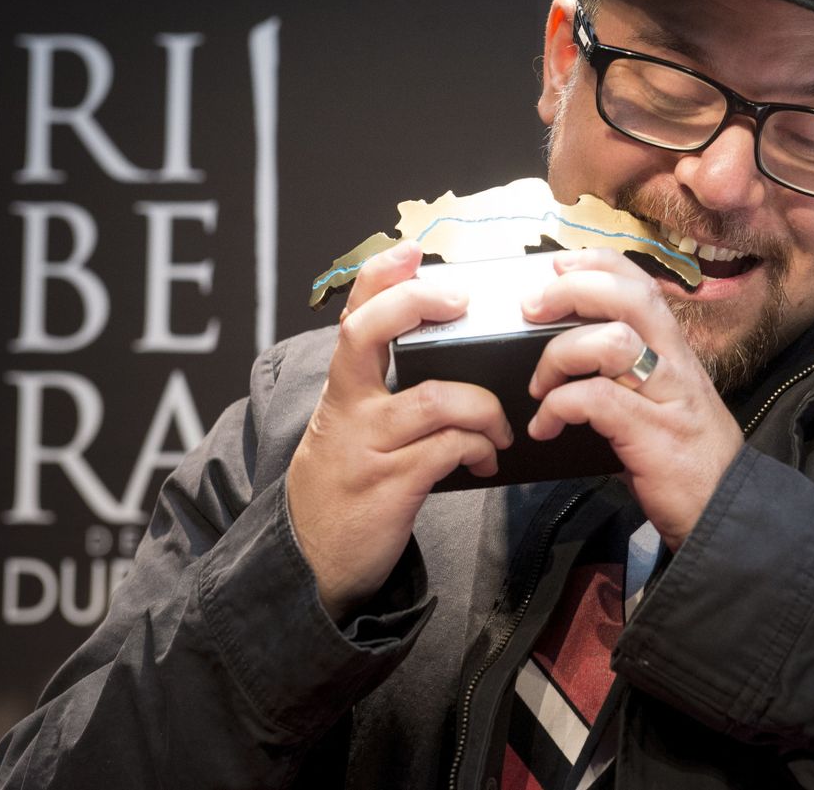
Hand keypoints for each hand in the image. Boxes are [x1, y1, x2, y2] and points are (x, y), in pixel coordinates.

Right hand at [287, 242, 512, 621]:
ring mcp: (366, 447)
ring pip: (436, 399)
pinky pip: (448, 450)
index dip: (379, 278)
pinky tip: (486, 460)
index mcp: (343, 389)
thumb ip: (386, 391)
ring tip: (501, 427)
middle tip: (462, 301)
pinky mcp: (388, 487)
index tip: (412, 251)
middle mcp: (348, 409)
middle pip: (369, 334)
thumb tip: (453, 356)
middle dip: (418, 304)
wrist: (311, 563)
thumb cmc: (346, 484)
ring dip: (484, 406)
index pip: (353, 316)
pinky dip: (479, 448)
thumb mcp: (353, 429)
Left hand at [523, 248, 743, 550]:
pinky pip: (595, 400)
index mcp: (674, 352)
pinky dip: (557, 407)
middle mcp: (675, 364)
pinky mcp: (652, 434)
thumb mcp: (664, 404)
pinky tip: (545, 427)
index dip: (597, 265)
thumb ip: (630, 376)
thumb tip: (573, 356)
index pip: (641, 285)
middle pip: (628, 297)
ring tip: (538, 384)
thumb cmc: (687, 461)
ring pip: (613, 341)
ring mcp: (667, 397)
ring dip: (560, 354)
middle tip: (531, 307)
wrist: (725, 514)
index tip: (558, 267)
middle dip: (573, 290)